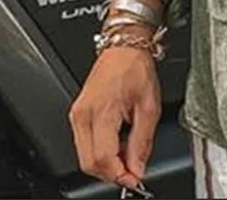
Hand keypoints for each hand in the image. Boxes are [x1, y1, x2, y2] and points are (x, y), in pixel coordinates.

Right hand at [70, 38, 161, 189]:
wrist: (124, 47)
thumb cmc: (136, 68)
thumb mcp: (149, 106)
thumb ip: (142, 141)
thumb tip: (138, 168)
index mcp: (102, 112)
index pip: (104, 159)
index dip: (120, 175)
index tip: (135, 179)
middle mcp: (83, 115)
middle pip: (90, 163)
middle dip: (111, 173)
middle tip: (133, 170)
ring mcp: (77, 115)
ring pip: (84, 157)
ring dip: (106, 164)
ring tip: (127, 153)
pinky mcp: (77, 114)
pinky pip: (84, 144)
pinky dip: (100, 151)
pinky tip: (116, 144)